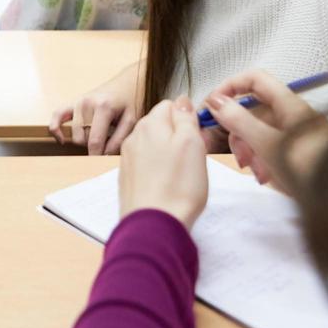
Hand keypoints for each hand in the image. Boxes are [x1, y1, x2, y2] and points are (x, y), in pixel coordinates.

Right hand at [49, 65, 139, 154]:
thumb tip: (104, 155)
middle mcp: (87, 103)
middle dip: (94, 146)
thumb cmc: (130, 102)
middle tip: (108, 143)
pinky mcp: (73, 102)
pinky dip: (56, 129)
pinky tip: (62, 140)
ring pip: (74, 134)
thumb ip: (119, 139)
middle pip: (83, 139)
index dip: (97, 156)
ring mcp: (78, 102)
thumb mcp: (131, 121)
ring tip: (98, 136)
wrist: (127, 83)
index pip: (95, 141)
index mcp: (103, 107)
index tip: (102, 165)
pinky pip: (56, 116)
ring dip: (84, 140)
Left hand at [119, 96, 208, 227]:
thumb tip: (182, 102)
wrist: (153, 225)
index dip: (188, 119)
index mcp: (150, 124)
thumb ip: (186, 118)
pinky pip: (147, 165)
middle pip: (161, 126)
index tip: (199, 137)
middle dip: (179, 136)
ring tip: (183, 175)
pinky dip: (159, 171)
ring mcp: (128, 159)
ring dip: (169, 154)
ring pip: (154, 145)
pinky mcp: (128, 179)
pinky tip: (169, 185)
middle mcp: (134, 137)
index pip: (171, 105)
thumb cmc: (177, 187)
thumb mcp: (192, 144)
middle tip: (194, 158)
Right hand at [204, 70, 327, 193]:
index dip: (230, 87)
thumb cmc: (308, 170)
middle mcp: (295, 115)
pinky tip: (265, 178)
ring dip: (250, 149)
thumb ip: (239, 120)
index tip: (211, 107)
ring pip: (261, 132)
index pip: (254, 79)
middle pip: (254, 109)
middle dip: (238, 130)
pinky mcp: (300, 153)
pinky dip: (263, 160)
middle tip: (234, 153)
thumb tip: (215, 100)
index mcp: (290, 104)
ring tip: (255, 172)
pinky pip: (273, 149)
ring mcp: (298, 135)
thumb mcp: (267, 145)